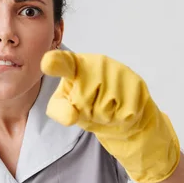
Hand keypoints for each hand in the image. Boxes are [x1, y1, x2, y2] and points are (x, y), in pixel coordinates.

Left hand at [40, 50, 179, 182]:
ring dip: (105, 116)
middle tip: (93, 106)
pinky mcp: (136, 84)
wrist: (122, 113)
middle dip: (87, 111)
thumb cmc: (87, 105)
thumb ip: (60, 110)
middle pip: (84, 101)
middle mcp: (97, 62)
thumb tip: (71, 116)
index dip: (56, 63)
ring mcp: (118, 71)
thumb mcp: (66, 107)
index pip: (63, 63)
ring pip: (104, 109)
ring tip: (108, 107)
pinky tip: (121, 109)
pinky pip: (123, 115)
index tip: (47, 63)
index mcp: (74, 65)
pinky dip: (120, 119)